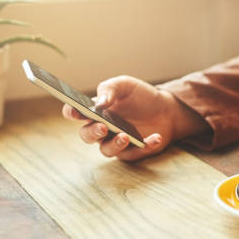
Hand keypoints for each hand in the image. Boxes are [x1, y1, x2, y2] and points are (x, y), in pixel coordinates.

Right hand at [62, 76, 206, 160]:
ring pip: (106, 150)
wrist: (166, 109)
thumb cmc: (141, 96)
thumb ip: (110, 89)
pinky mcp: (132, 151)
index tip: (75, 112)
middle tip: (103, 127)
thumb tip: (100, 103)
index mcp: (96, 110)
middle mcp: (102, 128)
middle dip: (93, 132)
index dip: (72, 112)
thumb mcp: (126, 85)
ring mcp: (116, 141)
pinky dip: (145, 146)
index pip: (76, 113)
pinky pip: (134, 153)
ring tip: (126, 136)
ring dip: (115, 145)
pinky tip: (155, 137)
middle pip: (87, 135)